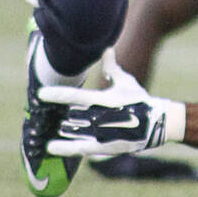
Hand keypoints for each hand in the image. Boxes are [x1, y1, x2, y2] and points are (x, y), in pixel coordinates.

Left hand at [41, 52, 184, 157]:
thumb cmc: (139, 99)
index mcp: (104, 100)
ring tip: (45, 129)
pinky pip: (81, 149)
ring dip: (59, 130)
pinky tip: (51, 147)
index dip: (56, 95)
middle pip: (70, 116)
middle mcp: (101, 117)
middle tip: (40, 115)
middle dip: (55, 115)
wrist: (157, 123)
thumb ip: (111, 67)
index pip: (75, 96)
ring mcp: (103, 134)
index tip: (40, 94)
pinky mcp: (106, 147)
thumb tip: (106, 48)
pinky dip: (65, 148)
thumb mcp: (126, 82)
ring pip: (72, 133)